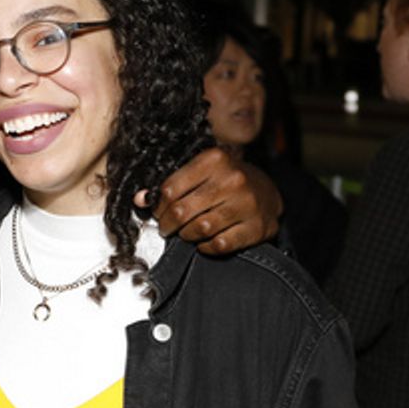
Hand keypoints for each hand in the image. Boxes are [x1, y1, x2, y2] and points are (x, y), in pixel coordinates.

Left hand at [136, 147, 281, 254]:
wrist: (268, 192)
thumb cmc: (225, 181)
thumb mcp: (199, 172)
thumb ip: (169, 184)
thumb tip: (140, 199)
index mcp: (214, 160)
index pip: (170, 189)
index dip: (158, 205)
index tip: (159, 211)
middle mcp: (233, 180)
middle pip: (182, 211)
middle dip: (168, 224)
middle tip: (167, 227)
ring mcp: (247, 204)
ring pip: (200, 229)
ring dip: (187, 235)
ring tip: (186, 232)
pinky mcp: (257, 227)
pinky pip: (219, 245)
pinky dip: (206, 247)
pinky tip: (205, 241)